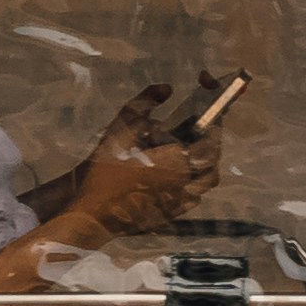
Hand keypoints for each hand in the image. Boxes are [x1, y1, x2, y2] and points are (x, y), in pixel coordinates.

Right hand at [67, 105, 212, 237]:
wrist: (92, 213)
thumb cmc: (106, 170)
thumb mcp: (121, 129)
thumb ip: (144, 103)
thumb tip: (166, 88)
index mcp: (181, 161)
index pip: (213, 137)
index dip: (214, 118)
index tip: (205, 108)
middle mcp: (188, 183)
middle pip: (213, 160)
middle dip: (209, 141)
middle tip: (194, 128)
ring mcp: (181, 203)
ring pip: (206, 181)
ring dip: (203, 163)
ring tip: (186, 150)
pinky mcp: (172, 216)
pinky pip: (193, 197)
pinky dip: (191, 182)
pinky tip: (174, 175)